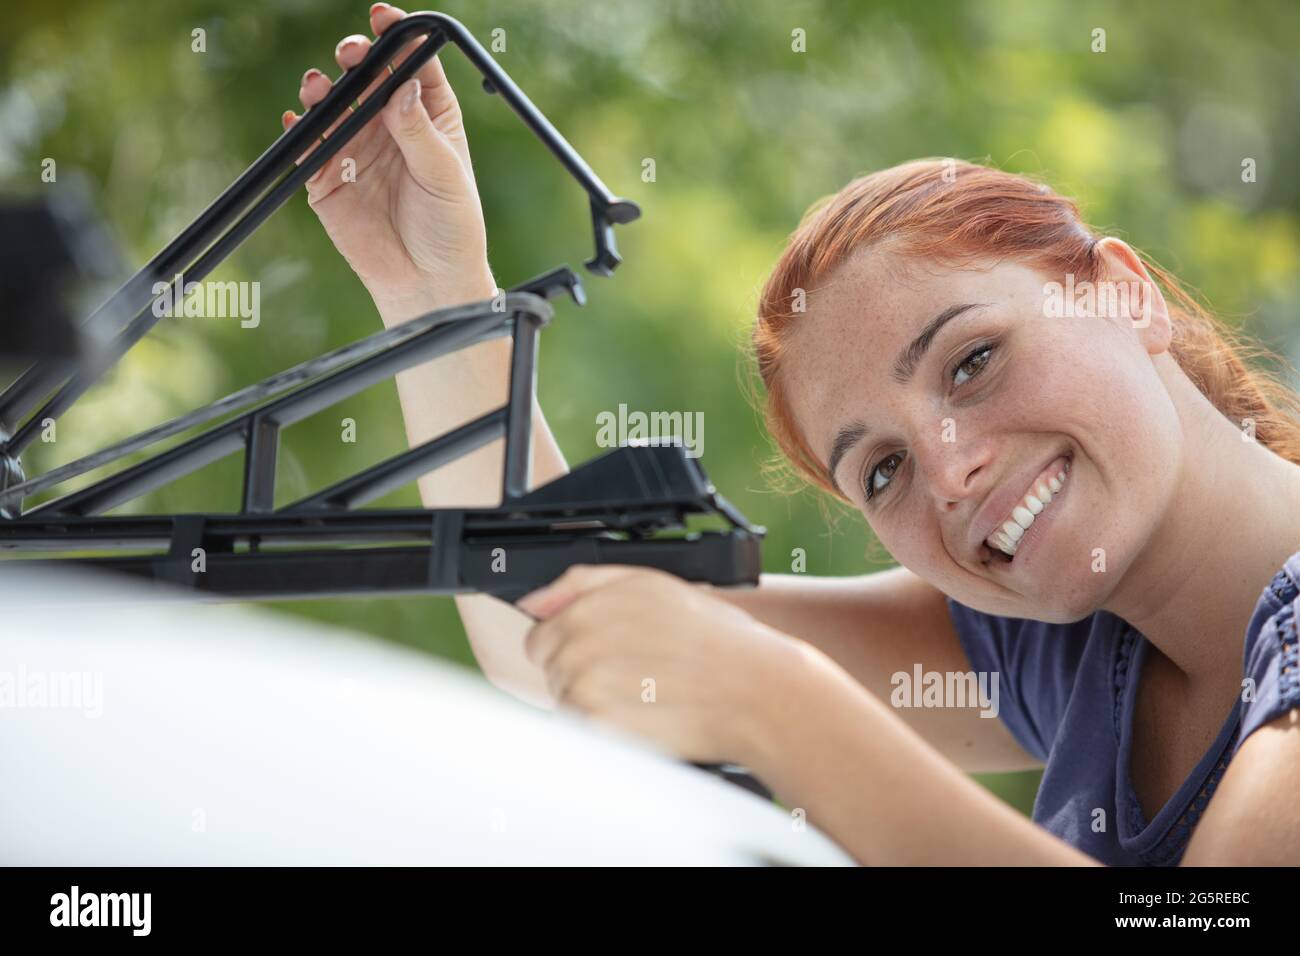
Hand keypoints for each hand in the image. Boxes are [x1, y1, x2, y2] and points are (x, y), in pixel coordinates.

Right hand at [282, 3, 494, 319]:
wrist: (426, 282)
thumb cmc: (450, 229)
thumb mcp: (445, 177)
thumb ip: (420, 132)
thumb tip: (401, 87)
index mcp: (428, 117)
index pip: (412, 64)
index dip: (399, 37)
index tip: (385, 19)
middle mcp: (389, 125)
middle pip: (367, 76)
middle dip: (355, 57)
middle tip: (351, 55)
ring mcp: (355, 147)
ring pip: (332, 104)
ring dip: (323, 89)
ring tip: (321, 87)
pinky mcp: (327, 177)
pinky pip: (307, 144)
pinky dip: (299, 129)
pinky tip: (299, 121)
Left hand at [518, 566, 803, 764]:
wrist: (757, 691)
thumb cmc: (716, 640)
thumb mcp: (652, 585)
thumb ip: (583, 585)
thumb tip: (533, 601)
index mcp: (590, 605)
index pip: (541, 635)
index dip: (572, 647)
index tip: (606, 654)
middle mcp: (581, 640)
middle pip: (551, 672)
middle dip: (582, 675)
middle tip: (635, 674)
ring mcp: (586, 685)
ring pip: (566, 704)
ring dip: (596, 705)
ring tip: (645, 696)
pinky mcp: (599, 725)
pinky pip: (583, 732)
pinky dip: (608, 730)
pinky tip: (644, 717)